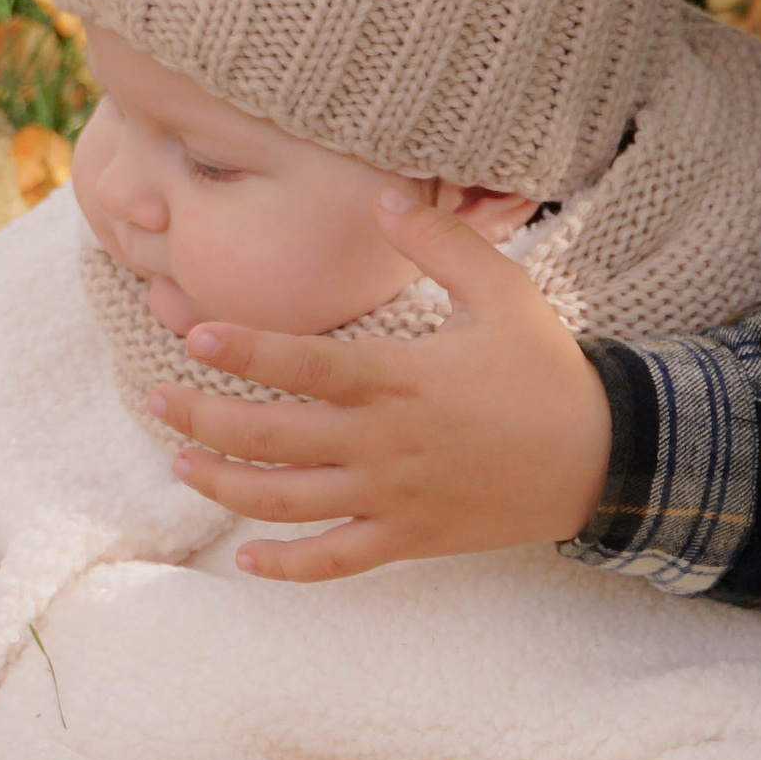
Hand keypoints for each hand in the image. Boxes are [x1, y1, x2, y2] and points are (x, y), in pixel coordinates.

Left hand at [154, 198, 612, 581]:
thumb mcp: (502, 292)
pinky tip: (246, 559)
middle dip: (205, 418)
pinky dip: (287, 566)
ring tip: (182, 464)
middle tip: (157, 399)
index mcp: (400, 379)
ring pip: (286, 502)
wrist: (603, 460)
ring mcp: (392, 498)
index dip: (245, 351)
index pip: (304, 365)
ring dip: (225, 486)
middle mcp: (385, 443)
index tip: (195, 337)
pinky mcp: (409, 539)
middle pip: (273, 437)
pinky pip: (335, 560)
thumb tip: (381, 192)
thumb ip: (439, 242)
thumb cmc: (547, 370)